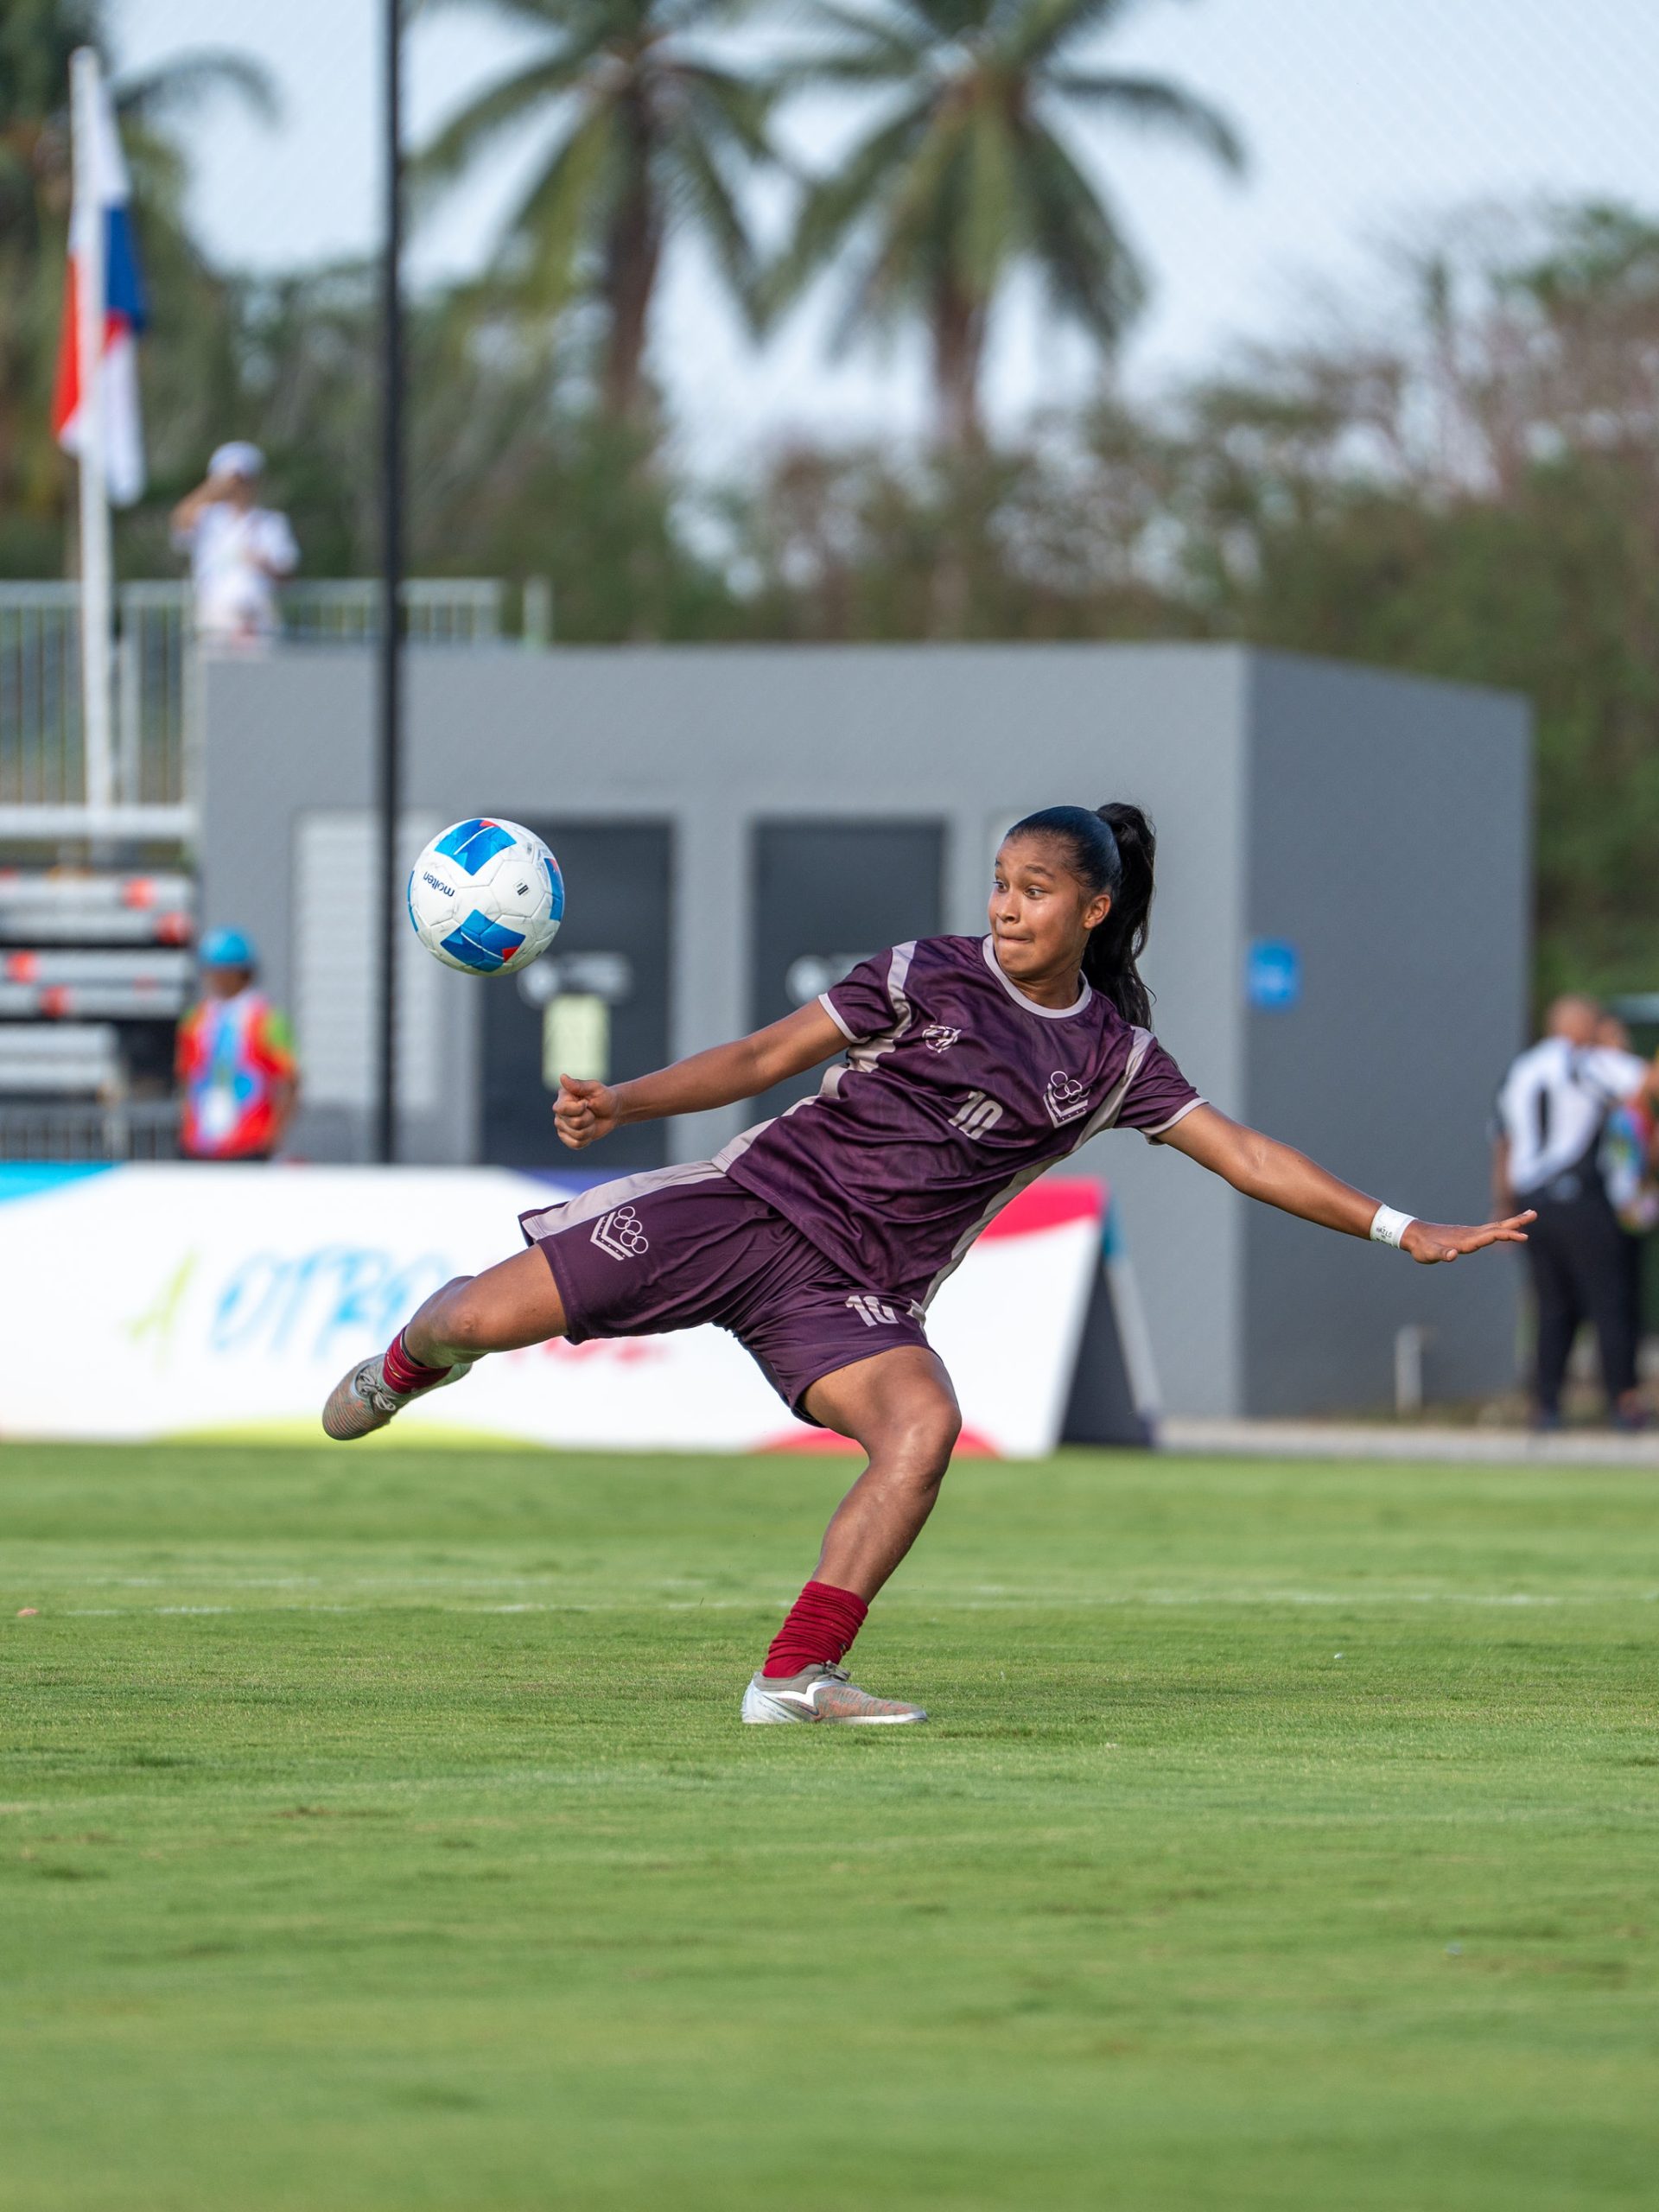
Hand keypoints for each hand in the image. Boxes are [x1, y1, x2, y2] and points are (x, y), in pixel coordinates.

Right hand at [554, 1073, 618, 1149]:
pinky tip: (589, 1131)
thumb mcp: (595, 1088)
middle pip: (573, 1123)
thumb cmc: (604, 1097)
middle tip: (592, 1112)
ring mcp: (562, 1126)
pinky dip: (587, 1139)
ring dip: (590, 1129)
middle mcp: (559, 1113)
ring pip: (577, 1135)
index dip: (578, 1109)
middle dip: (589, 1119)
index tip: (587, 1103)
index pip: (562, 1109)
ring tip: (592, 1121)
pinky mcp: (568, 1138)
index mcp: (563, 1098)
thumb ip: (579, 1085)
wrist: (612, 1112)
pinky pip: (576, 1144)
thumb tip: (562, 1077)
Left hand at [1402, 1210, 1533, 1263]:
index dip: (1507, 1236)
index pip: (1491, 1236)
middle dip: (1516, 1222)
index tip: (1523, 1236)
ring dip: (1512, 1223)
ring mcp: (1470, 1233)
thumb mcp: (1429, 1253)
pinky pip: (1489, 1231)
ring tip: (1529, 1216)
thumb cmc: (1421, 1247)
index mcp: (1466, 1239)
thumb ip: (1440, 1254)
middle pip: (1498, 1227)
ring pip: (1495, 1227)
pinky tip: (1507, 1229)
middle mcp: (1470, 1234)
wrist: (1413, 1235)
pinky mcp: (1467, 1236)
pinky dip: (1501, 1228)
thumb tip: (1453, 1255)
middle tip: (1534, 1214)